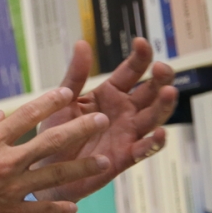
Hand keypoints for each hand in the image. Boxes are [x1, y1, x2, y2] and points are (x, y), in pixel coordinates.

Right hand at [0, 87, 111, 212]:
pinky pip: (45, 210)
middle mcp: (4, 163)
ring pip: (57, 174)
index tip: (67, 93)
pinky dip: (61, 209)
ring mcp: (10, 190)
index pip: (26, 115)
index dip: (49, 102)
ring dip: (83, 167)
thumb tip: (0, 117)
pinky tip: (73, 207)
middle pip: (51, 140)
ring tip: (104, 161)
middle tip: (101, 119)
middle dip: (81, 128)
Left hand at [33, 37, 177, 202]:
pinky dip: (154, 143)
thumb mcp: (62, 102)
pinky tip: (159, 134)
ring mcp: (127, 134)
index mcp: (108, 95)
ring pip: (153, 117)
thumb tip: (82, 44)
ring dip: (163, 105)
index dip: (139, 58)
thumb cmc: (53, 133)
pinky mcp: (125, 157)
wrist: (43, 169)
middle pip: (149, 92)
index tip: (141, 43)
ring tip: (168, 92)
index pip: (130, 72)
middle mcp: (123, 112)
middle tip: (162, 68)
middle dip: (160, 79)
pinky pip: (145, 149)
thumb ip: (75, 75)